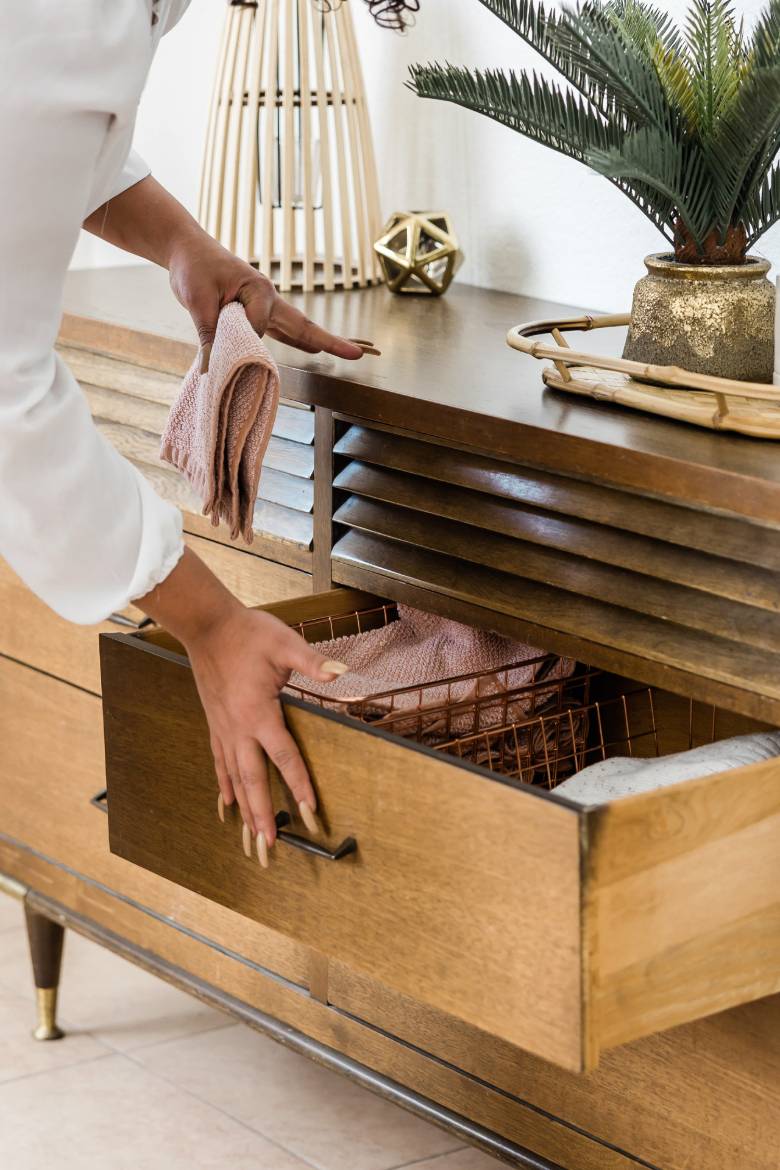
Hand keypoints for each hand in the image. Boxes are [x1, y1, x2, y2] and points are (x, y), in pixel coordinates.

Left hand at [84, 176, 363, 362]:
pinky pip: (283, 329)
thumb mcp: (196, 300)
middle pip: (303, 325)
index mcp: (257, 289)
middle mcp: (268, 297)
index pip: (259, 325)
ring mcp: (265, 304)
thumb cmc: (193, 268)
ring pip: (298, 328)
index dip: (243, 339)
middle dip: (330, 341)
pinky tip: (312, 350)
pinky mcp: (257, 310)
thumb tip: (212, 368)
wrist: (187, 249)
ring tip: (348, 353)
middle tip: (358, 353)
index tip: (223, 348)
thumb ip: (209, 334)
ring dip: (320, 341)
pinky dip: (298, 340)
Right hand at [186, 605, 346, 853]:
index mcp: (258, 712)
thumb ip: (313, 662)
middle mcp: (237, 727)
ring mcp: (223, 727)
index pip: (284, 756)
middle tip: (269, 845)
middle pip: (252, 780)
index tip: (309, 812)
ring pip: (233, 777)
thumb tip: (342, 673)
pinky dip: (223, 786)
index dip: (299, 785)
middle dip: (262, 815)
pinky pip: (219, 762)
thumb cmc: (249, 632)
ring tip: (248, 837)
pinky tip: (225, 804)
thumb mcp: (285, 643)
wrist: (207, 625)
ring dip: (242, 809)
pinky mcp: (215, 723)